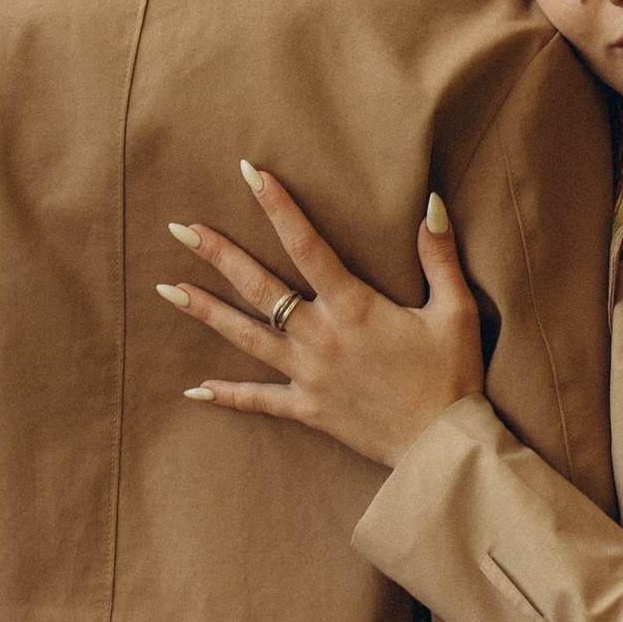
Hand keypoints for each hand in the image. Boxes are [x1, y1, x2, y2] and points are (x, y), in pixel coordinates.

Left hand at [161, 167, 482, 470]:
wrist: (441, 447)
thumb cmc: (452, 376)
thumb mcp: (455, 311)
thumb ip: (439, 256)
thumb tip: (430, 203)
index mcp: (354, 307)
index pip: (306, 245)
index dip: (277, 207)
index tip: (250, 174)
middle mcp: (321, 337)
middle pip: (259, 287)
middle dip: (218, 254)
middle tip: (180, 228)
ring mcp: (309, 374)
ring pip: (246, 337)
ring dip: (206, 311)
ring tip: (167, 289)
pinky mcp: (308, 409)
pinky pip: (258, 401)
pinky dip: (226, 395)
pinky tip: (193, 388)